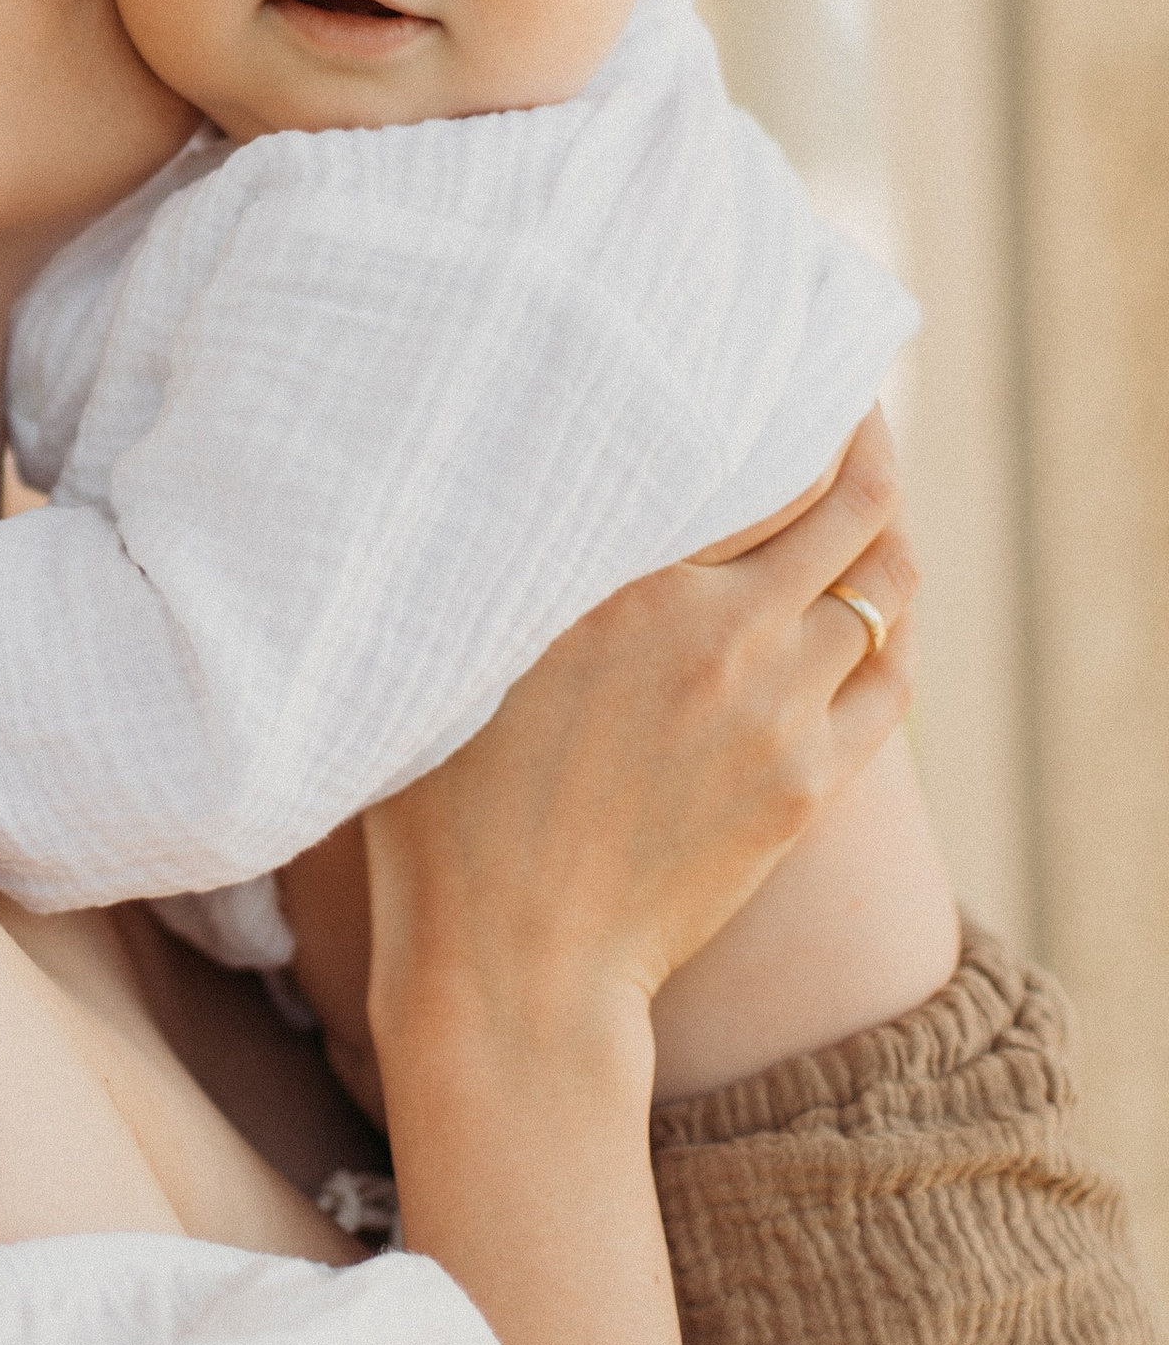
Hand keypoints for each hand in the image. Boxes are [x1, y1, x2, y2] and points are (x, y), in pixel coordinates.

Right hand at [362, 407, 916, 1082]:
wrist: (517, 967)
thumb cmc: (447, 812)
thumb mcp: (456, 657)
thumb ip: (508, 562)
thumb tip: (506, 475)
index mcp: (627, 586)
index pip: (749, 462)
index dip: (784, 410)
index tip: (777, 377)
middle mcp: (721, 635)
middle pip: (852, 511)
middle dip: (867, 453)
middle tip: (856, 421)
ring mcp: (779, 714)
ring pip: (883, 596)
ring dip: (884, 546)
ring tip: (869, 514)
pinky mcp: (809, 788)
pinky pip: (895, 684)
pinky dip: (895, 635)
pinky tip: (877, 618)